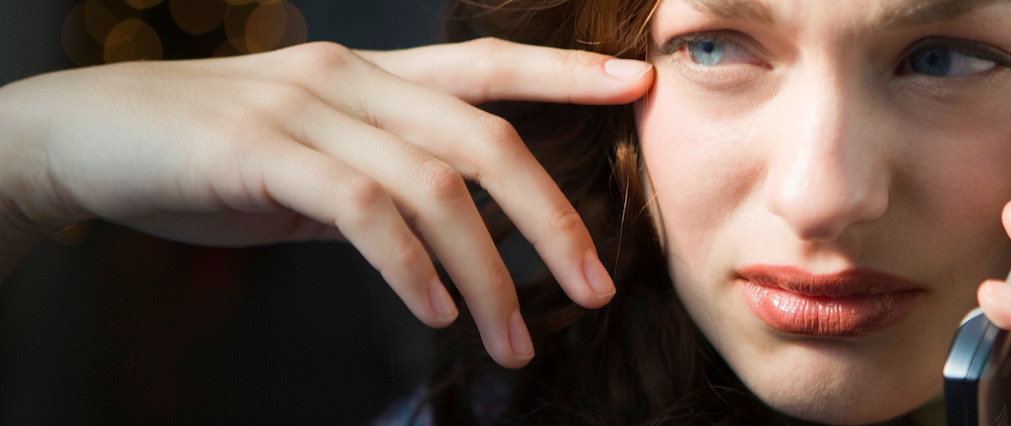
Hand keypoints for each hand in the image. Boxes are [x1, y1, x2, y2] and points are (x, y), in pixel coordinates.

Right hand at [0, 38, 655, 367]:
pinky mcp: (265, 152)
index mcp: (372, 75)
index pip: (486, 65)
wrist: (85, 138)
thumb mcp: (310, 155)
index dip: (564, 74)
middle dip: (551, 219)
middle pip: (485, 139)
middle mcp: (353, 79)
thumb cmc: (206, 151)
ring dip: (487, 274)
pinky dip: (411, 266)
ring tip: (512, 341)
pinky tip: (435, 311)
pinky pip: (365, 210)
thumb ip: (379, 175)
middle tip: (592, 289)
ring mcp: (310, 111)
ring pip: (435, 186)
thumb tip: (447, 227)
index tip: (636, 85)